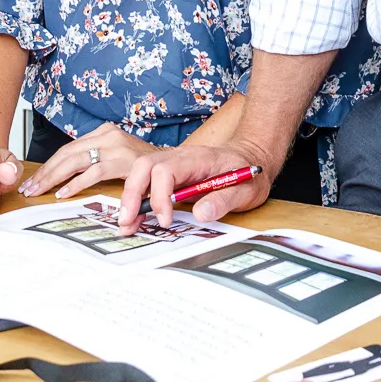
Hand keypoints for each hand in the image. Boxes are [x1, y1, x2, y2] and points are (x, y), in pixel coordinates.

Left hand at [19, 122, 163, 200]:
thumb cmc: (142, 164)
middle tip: (30, 187)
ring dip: (54, 178)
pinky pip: (93, 172)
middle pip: (67, 153)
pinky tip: (64, 193)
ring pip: (75, 160)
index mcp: (104, 132)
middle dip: (46, 172)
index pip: (68, 148)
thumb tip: (66, 176)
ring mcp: (115, 146)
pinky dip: (76, 183)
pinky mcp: (123, 160)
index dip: (49, 165)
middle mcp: (108, 135)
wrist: (173, 162)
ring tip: (40, 190)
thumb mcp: (115, 155)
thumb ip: (95, 159)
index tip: (34, 179)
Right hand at [116, 138, 275, 232]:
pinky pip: (148, 182)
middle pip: (145, 166)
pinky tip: (135, 218)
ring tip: (127, 224)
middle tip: (129, 221)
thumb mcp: (247, 188)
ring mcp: (174, 164)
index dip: (160, 196)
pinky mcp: (171, 174)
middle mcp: (182, 157)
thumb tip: (200, 213)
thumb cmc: (250, 173)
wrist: (254, 159)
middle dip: (133, 194)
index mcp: (199, 158)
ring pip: (141, 172)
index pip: (167, 169)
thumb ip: (224, 199)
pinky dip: (138, 200)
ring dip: (130, 197)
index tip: (166, 220)